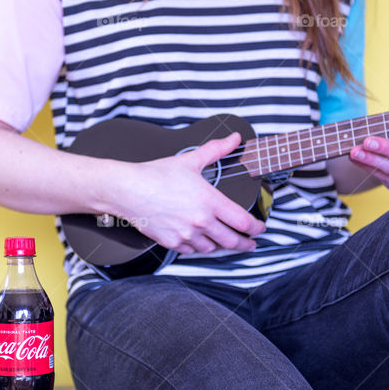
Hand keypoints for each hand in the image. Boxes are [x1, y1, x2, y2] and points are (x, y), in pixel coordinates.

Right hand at [114, 133, 265, 254]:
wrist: (128, 190)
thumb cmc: (155, 176)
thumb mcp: (190, 160)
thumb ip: (216, 150)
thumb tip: (234, 139)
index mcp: (209, 202)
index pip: (243, 222)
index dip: (257, 228)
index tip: (260, 228)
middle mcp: (200, 222)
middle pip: (232, 241)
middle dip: (245, 244)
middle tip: (250, 243)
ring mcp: (186, 235)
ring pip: (212, 249)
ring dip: (222, 246)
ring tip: (226, 242)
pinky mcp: (171, 243)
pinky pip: (191, 251)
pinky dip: (199, 248)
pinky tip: (201, 242)